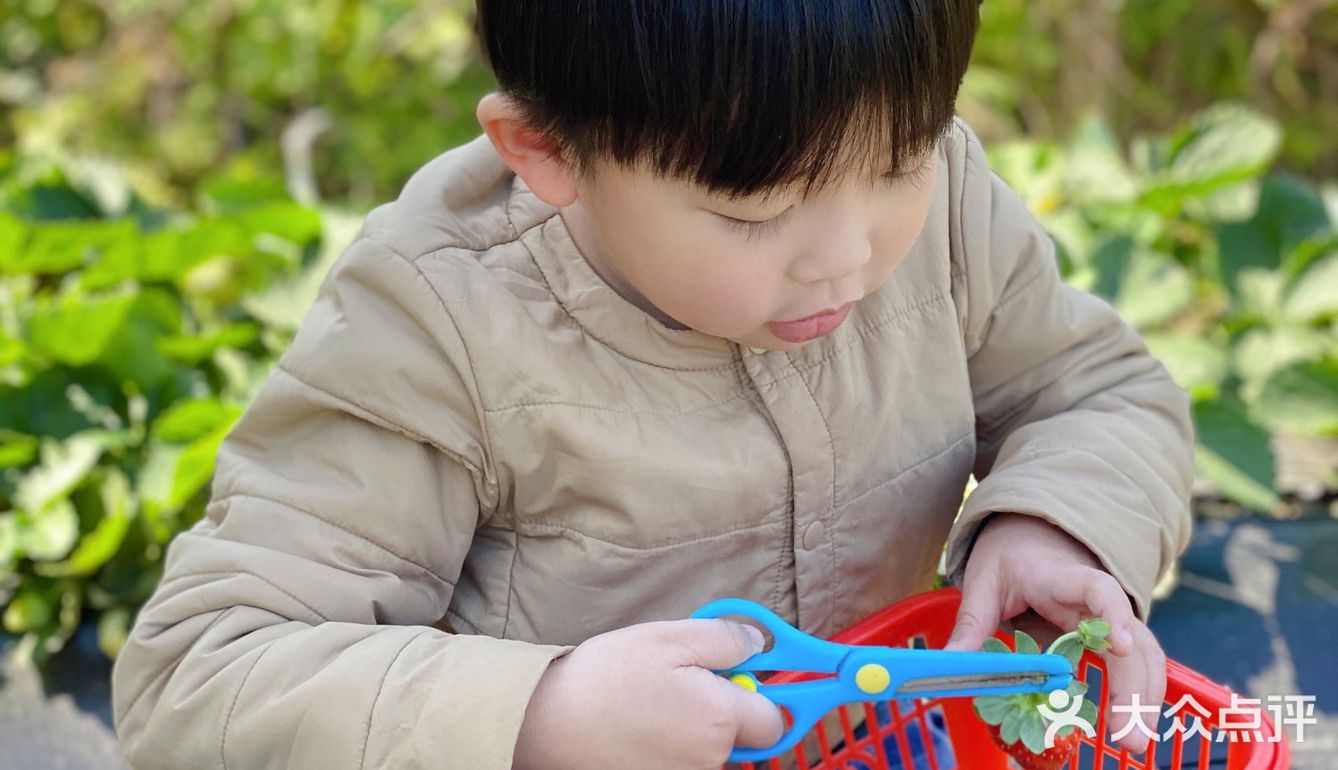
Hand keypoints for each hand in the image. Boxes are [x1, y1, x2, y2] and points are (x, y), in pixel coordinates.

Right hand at [513, 618, 784, 769]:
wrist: (547, 723)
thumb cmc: (607, 677)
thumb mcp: (669, 637)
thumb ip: (724, 639)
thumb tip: (758, 644)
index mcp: (720, 718)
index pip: (773, 721)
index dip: (758, 699)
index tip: (736, 684)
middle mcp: (711, 760)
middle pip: (740, 741)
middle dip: (722, 717)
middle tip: (680, 690)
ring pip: (709, 756)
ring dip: (692, 735)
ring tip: (650, 709)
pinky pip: (680, 767)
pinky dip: (668, 752)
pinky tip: (639, 732)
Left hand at [944, 512, 1166, 753]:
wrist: (1032, 535)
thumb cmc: (1009, 557)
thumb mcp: (983, 582)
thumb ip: (970, 623)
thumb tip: (949, 665)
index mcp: (1062, 577)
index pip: (1097, 589)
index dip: (1113, 615)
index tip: (1122, 645)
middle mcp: (1096, 600)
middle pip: (1130, 637)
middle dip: (1133, 686)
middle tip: (1127, 737)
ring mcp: (1109, 619)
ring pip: (1142, 655)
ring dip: (1143, 698)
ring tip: (1133, 742)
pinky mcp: (1110, 637)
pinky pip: (1135, 664)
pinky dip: (1139, 695)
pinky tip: (1132, 725)